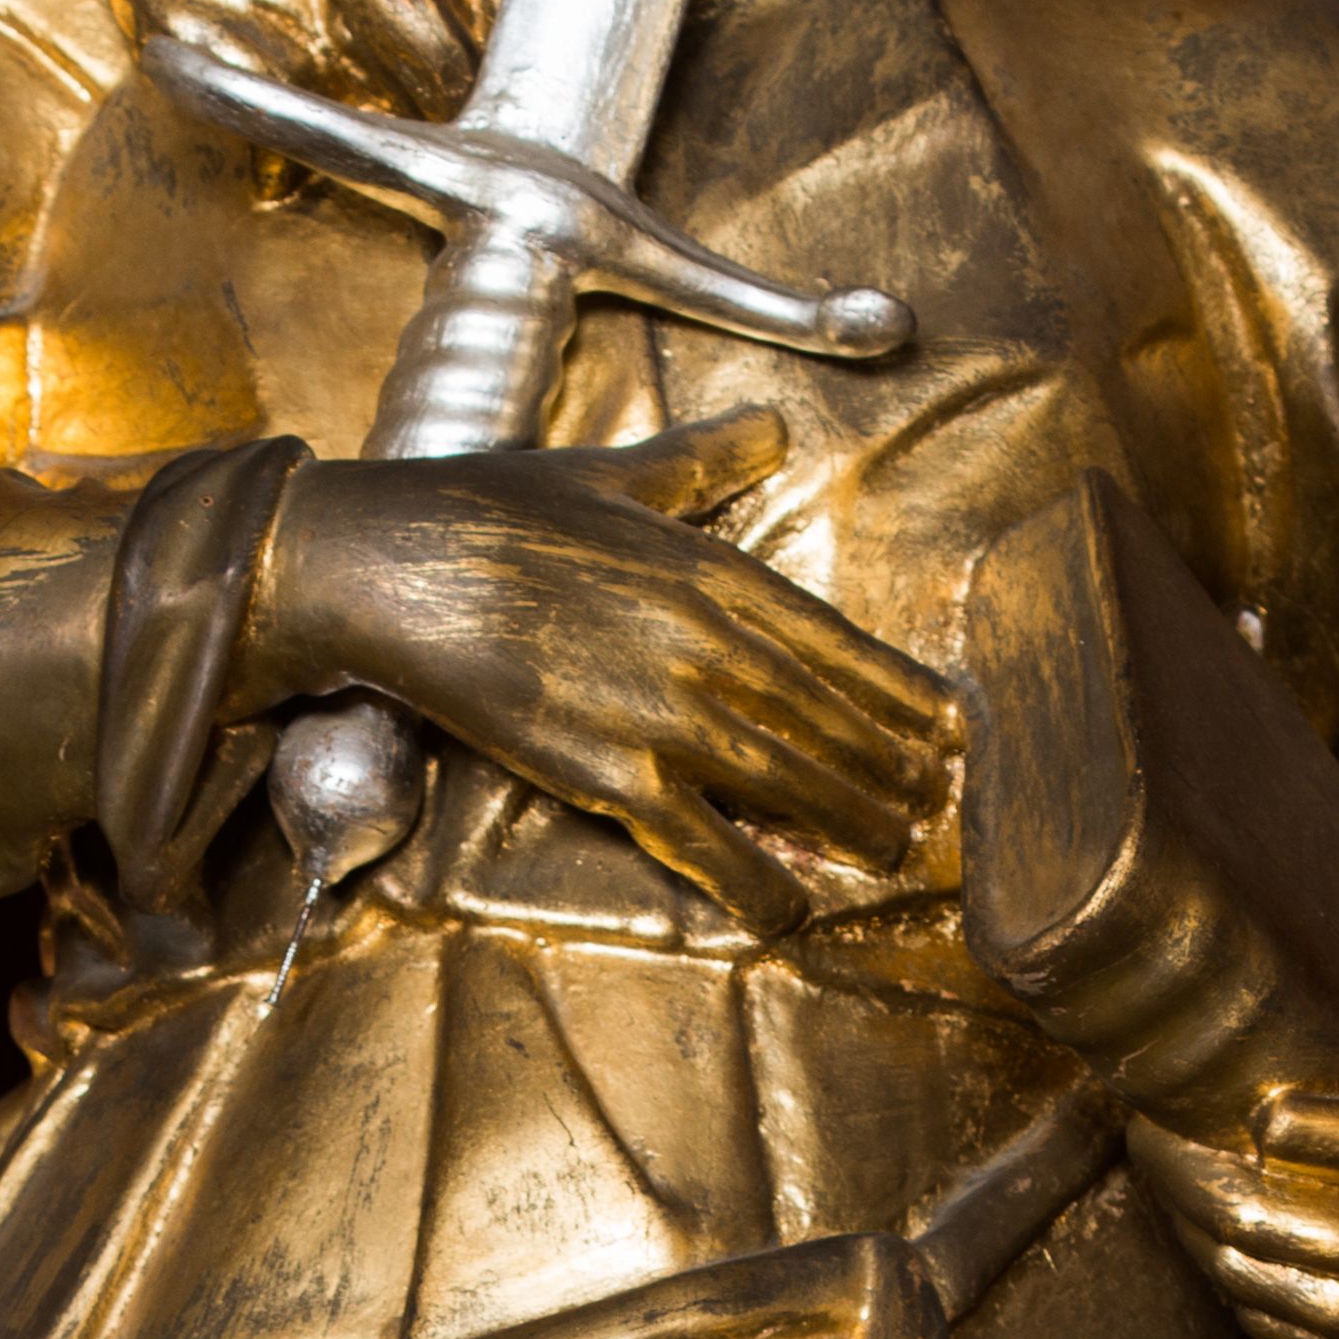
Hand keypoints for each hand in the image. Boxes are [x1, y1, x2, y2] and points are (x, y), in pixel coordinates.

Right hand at [238, 419, 950, 925]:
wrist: (395, 563)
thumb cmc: (492, 510)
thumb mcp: (614, 469)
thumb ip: (700, 459)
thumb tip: (767, 427)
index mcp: (713, 571)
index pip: (837, 644)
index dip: (899, 694)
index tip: (943, 726)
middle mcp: (707, 644)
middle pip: (828, 721)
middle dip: (889, 769)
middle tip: (928, 806)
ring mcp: (662, 712)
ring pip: (788, 781)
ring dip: (849, 823)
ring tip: (890, 850)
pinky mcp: (607, 771)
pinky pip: (702, 840)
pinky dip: (755, 880)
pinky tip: (791, 910)